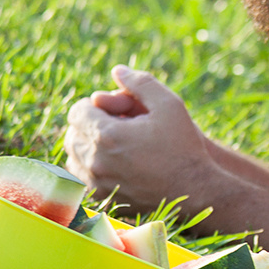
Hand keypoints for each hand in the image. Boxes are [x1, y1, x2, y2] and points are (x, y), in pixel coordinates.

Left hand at [62, 66, 214, 213]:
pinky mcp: (102, 198)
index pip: (77, 111)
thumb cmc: (184, 146)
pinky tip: (108, 164)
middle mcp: (96, 159)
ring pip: (73, 157)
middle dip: (88, 126)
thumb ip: (141, 83)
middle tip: (110, 126)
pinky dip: (88, 169)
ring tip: (107, 145)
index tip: (110, 111)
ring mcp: (97, 182)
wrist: (196, 190)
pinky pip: (80, 179)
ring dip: (85, 147)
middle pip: (72, 134)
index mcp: (107, 134)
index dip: (92, 107)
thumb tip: (118, 71)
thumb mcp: (169, 105)